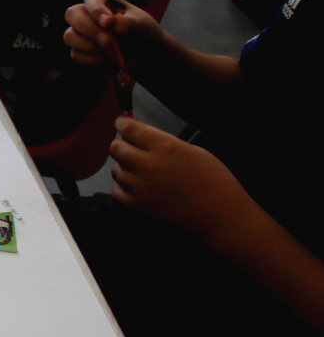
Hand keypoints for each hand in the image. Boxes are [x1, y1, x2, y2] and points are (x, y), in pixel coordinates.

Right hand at [63, 0, 161, 68]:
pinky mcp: (80, 50)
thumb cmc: (142, 32)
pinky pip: (76, 55)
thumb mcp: (141, 25)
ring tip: (112, 51)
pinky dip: (93, 59)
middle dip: (90, 30)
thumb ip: (128, 22)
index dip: (97, 10)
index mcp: (104, 0)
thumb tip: (114, 22)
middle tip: (109, 41)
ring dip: (91, 46)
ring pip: (70, 36)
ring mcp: (81, 32)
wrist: (144, 54)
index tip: (108, 22)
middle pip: (72, 15)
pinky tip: (107, 58)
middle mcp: (88, 14)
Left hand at [109, 117, 250, 236]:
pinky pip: (117, 192)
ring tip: (139, 168)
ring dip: (123, 166)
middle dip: (122, 144)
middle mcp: (148, 165)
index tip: (123, 123)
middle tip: (132, 146)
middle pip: (116, 149)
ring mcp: (141, 187)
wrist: (221, 213)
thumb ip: (162, 141)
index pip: (128, 129)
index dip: (122, 123)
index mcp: (164, 147)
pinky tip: (134, 185)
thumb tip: (140, 133)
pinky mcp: (140, 206)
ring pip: (115, 170)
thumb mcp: (191, 150)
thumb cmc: (214, 178)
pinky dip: (122, 187)